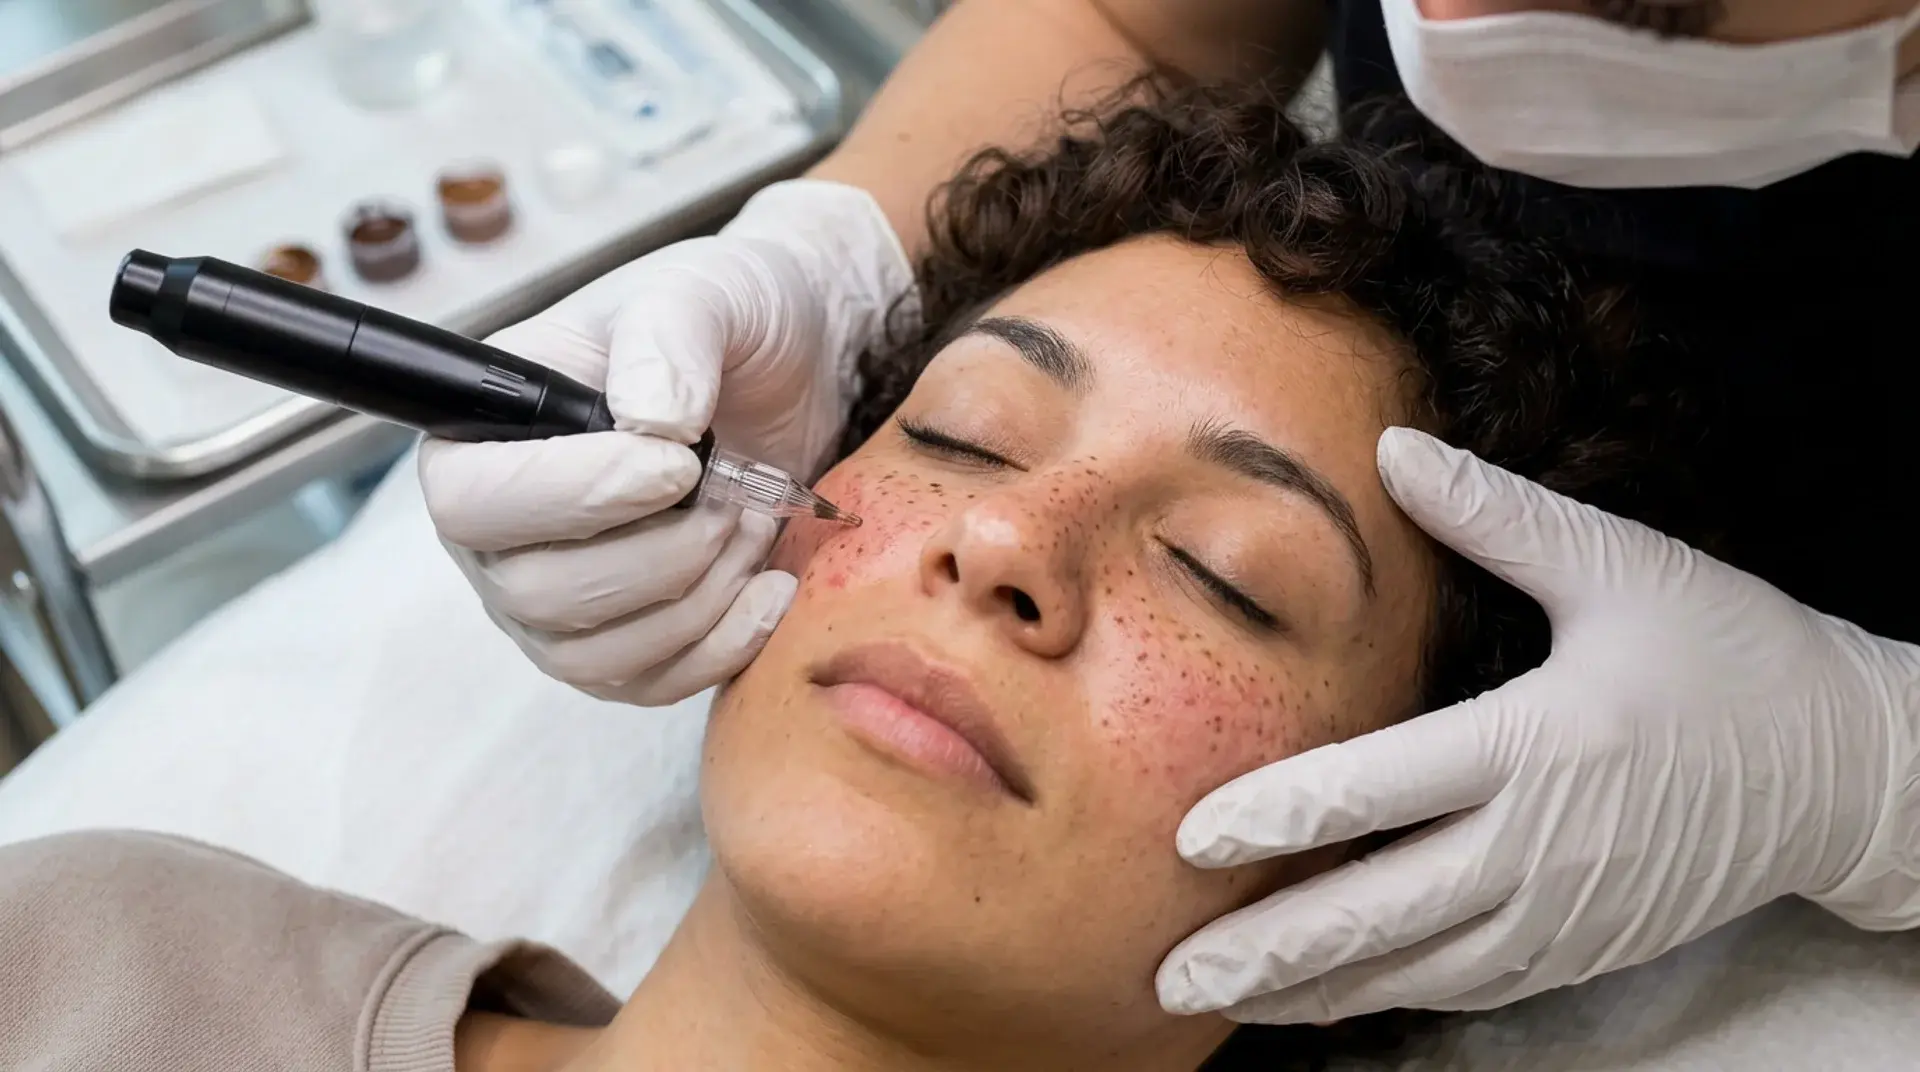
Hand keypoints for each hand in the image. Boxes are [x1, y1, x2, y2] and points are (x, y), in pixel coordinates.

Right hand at [419, 180, 914, 704]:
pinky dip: (723, 644)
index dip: (577, 497)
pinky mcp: (618, 645)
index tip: (679, 463)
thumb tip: (649, 423)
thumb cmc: (728, 323)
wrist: (789, 375)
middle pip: (537, 596)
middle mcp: (498, 531)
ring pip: (595, 655)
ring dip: (699, 596)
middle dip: (661, 552)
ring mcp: (551, 601)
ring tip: (749, 519)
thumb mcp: (703, 293)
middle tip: (730, 491)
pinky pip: (650, 684)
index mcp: (481, 433)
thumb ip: (667, 336)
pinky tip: (770, 585)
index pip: (473, 504)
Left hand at [1157, 427, 1919, 1022]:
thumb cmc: (1730, 652)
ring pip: (1414, 968)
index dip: (1281, 817)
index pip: (1384, 790)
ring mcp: (1563, 912)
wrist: (1850, 768)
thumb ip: (1497, 514)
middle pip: (1382, 910)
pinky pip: (1465, 985)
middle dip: (1268, 946)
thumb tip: (1392, 446)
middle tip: (1170, 974)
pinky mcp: (1581, 949)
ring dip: (1311, 988)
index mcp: (1541, 742)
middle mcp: (1543, 844)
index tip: (1190, 839)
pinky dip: (1384, 996)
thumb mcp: (1621, 565)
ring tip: (1219, 999)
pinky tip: (1320, 997)